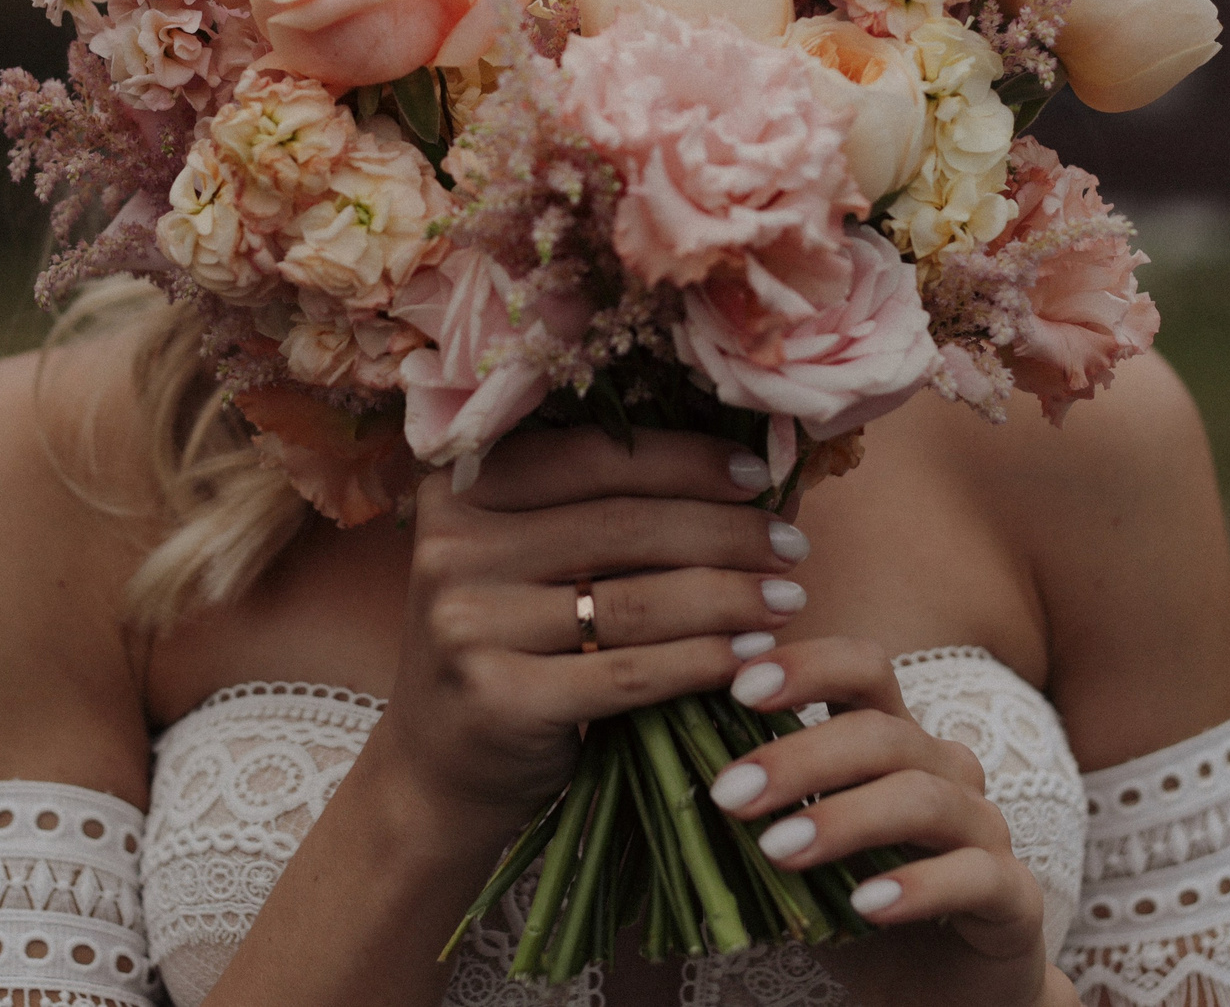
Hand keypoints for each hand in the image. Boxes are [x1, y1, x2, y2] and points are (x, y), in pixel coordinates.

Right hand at [366, 426, 810, 838]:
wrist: (436, 774)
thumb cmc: (506, 649)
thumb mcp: (520, 564)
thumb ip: (590, 512)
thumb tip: (734, 469)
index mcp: (460, 489)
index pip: (592, 456)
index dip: (685, 461)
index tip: (758, 476)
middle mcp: (451, 547)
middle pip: (622, 525)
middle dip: (725, 532)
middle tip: (793, 545)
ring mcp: (466, 624)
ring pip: (635, 600)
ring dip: (730, 597)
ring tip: (787, 598)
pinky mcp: (498, 699)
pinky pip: (629, 673)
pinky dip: (701, 662)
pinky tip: (749, 658)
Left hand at [704, 635, 1069, 1006]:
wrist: (941, 994)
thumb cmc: (856, 909)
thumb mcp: (798, 854)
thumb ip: (759, 809)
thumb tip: (673, 771)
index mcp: (894, 742)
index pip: (864, 670)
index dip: (807, 666)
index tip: (738, 687)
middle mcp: (946, 771)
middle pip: (883, 732)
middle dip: (800, 758)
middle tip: (728, 794)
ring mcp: (986, 829)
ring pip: (923, 798)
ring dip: (844, 820)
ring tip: (777, 852)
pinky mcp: (1014, 896)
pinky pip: (974, 875)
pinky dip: (917, 886)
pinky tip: (866, 906)